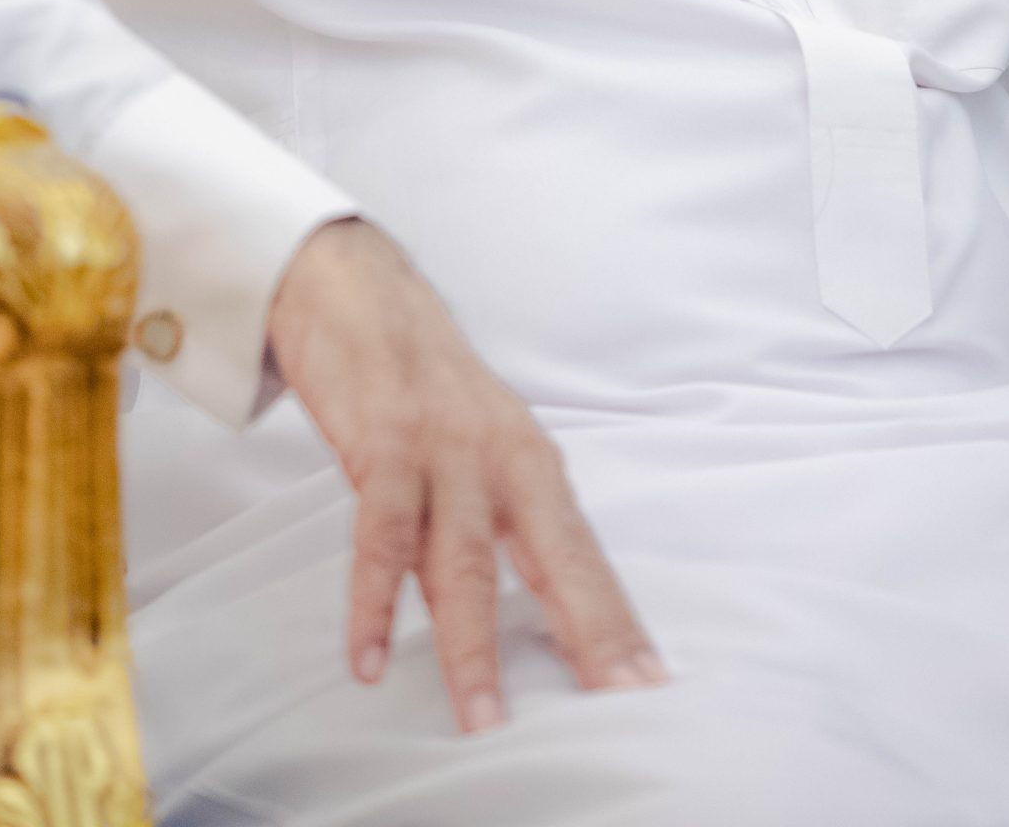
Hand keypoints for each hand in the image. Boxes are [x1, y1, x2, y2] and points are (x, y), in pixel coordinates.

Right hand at [267, 216, 666, 732]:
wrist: (360, 291)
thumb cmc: (423, 383)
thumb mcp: (478, 451)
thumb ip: (500, 526)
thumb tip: (533, 613)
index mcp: (533, 465)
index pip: (585, 558)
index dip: (615, 622)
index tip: (647, 685)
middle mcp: (503, 457)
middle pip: (554, 558)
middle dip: (585, 634)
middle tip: (612, 702)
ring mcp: (446, 448)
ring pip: (465, 559)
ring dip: (472, 643)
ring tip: (480, 717)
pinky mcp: (385, 439)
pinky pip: (381, 531)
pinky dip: (374, 599)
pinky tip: (369, 656)